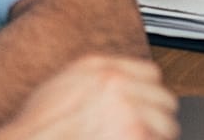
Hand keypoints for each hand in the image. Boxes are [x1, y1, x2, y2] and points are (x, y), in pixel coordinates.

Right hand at [1, 55, 177, 139]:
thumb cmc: (37, 126)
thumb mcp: (61, 86)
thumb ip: (94, 80)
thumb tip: (117, 88)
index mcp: (100, 69)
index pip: (150, 74)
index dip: (148, 95)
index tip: (146, 108)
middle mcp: (117, 85)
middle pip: (163, 100)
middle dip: (155, 119)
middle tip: (141, 133)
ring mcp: (128, 111)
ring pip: (166, 126)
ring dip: (154, 137)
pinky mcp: (134, 136)